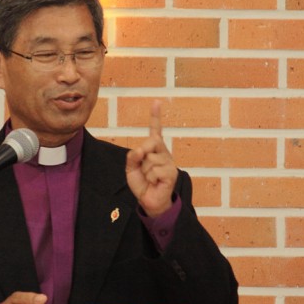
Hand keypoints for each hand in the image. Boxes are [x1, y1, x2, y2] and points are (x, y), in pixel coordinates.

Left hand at [125, 100, 177, 217]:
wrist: (150, 201)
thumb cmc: (142, 183)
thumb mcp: (131, 169)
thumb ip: (132, 157)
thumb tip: (140, 150)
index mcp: (154, 149)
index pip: (155, 130)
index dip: (155, 116)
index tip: (156, 102)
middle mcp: (164, 152)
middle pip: (151, 141)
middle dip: (142, 154)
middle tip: (144, 168)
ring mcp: (169, 162)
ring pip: (150, 159)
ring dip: (145, 171)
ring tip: (150, 178)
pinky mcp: (171, 173)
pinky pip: (154, 170)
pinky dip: (150, 178)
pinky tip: (155, 183)